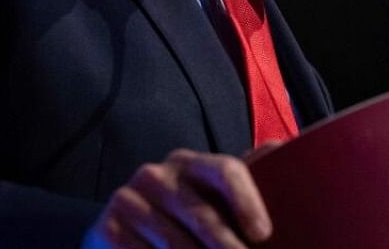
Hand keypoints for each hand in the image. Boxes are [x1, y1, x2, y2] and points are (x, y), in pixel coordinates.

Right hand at [83, 148, 273, 248]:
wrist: (121, 235)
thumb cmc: (182, 218)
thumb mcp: (210, 198)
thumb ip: (245, 179)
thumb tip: (282, 149)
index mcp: (190, 164)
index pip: (225, 170)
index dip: (247, 201)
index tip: (263, 234)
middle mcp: (156, 174)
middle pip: (203, 215)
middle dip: (228, 248)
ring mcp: (128, 200)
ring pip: (176, 245)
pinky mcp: (106, 229)